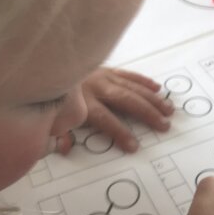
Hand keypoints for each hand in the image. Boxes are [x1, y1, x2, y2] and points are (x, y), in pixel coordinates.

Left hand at [58, 67, 173, 153]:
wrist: (45, 66)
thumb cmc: (50, 98)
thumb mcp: (51, 119)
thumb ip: (59, 135)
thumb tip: (64, 148)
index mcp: (82, 101)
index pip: (105, 118)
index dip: (120, 132)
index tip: (134, 146)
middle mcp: (96, 86)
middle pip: (125, 100)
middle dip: (146, 113)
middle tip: (163, 125)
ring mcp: (103, 75)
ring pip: (131, 87)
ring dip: (152, 99)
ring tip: (168, 110)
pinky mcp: (106, 68)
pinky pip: (128, 74)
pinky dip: (143, 81)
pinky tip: (157, 88)